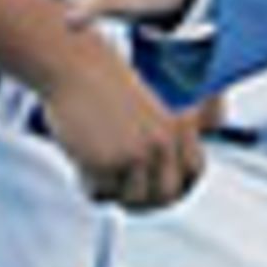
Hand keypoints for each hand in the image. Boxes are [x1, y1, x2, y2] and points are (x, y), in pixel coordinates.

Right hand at [35, 31, 205, 211]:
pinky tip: (80, 160)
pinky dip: (88, 183)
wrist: (72, 65)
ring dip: (113, 189)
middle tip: (123, 193)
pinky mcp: (107, 163)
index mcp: (177, 125)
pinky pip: (101, 193)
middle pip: (166, 196)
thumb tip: (162, 187)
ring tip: (96, 165)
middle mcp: (162, 142)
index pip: (194, 171)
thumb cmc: (100, 83)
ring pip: (131, 199)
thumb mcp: (144, 108)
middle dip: (146, 201)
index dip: (179, 185)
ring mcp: (136, 154)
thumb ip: (158, 142)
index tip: (159, 188)